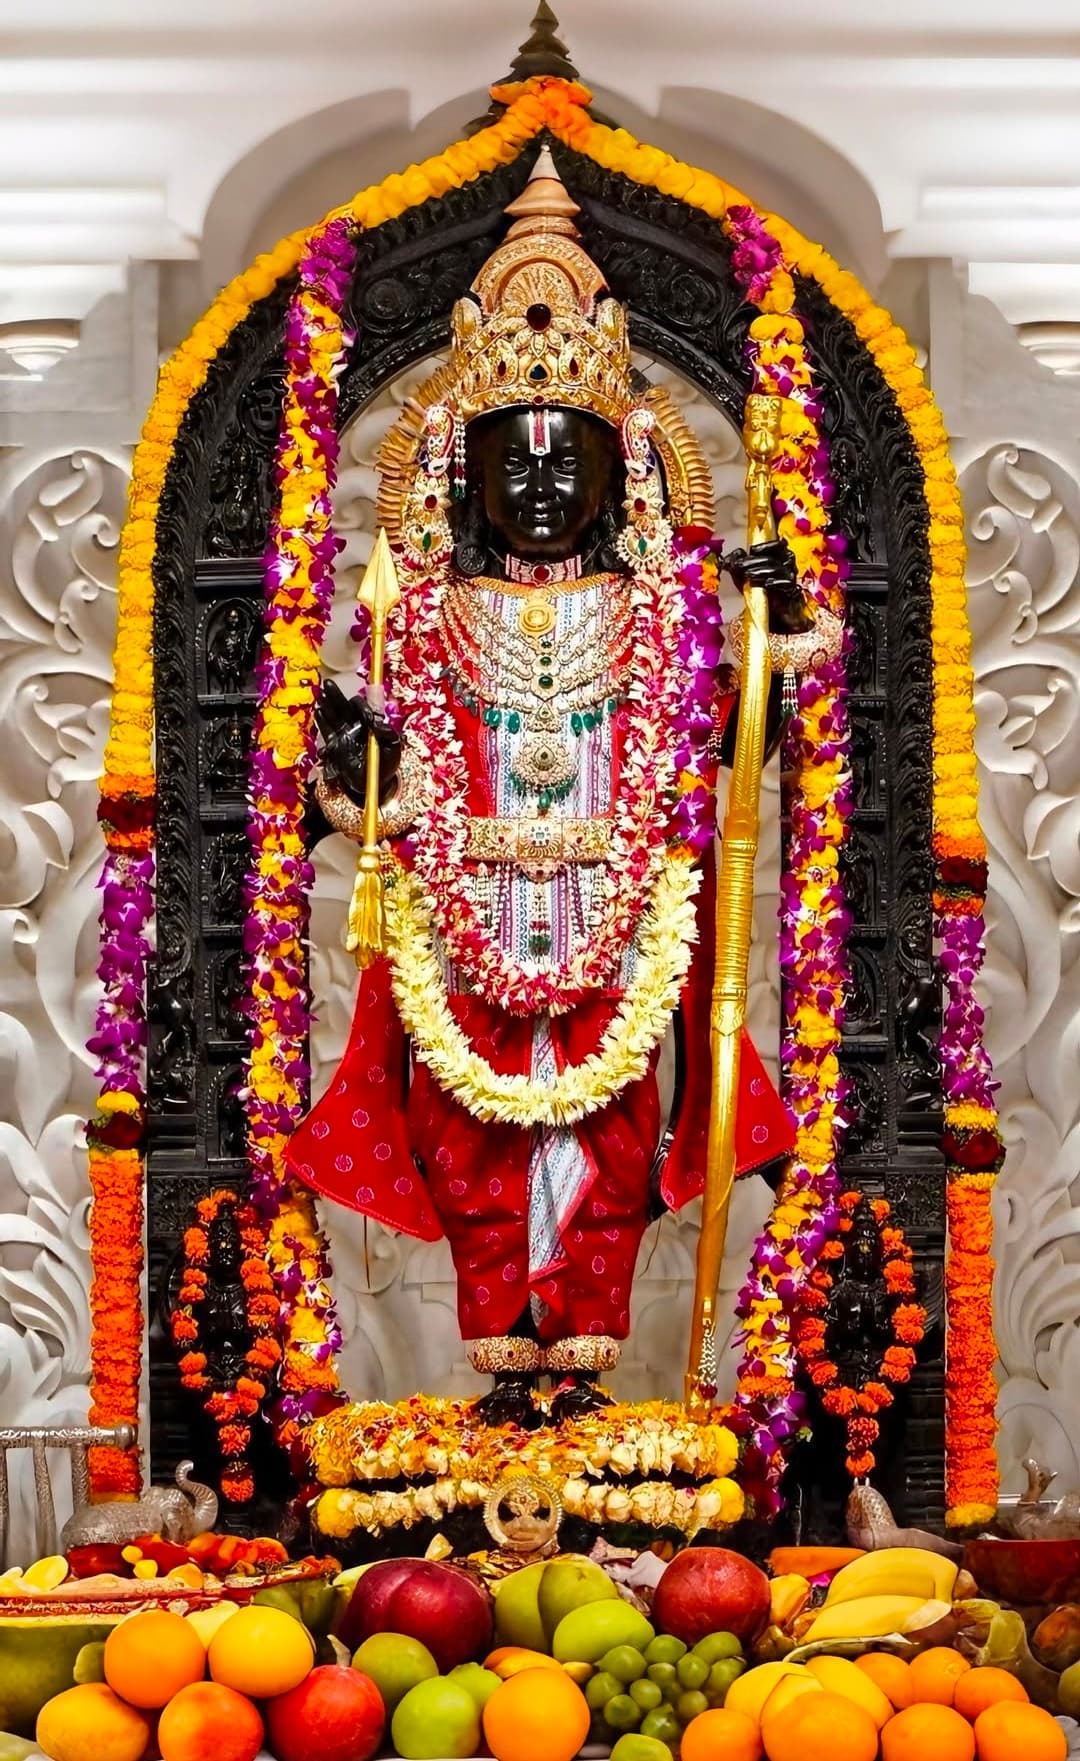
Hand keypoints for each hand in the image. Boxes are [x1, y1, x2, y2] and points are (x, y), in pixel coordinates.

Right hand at [315, 678, 401, 804]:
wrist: (376, 783)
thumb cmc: (387, 763)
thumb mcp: (393, 747)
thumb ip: (387, 733)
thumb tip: (377, 722)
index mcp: (370, 722)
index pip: (362, 708)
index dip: (362, 707)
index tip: (364, 714)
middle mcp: (355, 725)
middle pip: (343, 707)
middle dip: (336, 695)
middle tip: (328, 684)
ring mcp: (344, 734)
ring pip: (334, 716)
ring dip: (326, 706)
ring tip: (320, 695)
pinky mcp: (336, 746)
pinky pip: (328, 732)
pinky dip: (323, 723)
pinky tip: (318, 712)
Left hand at [722, 537, 811, 634]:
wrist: (768, 613)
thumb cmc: (757, 590)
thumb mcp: (742, 576)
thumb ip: (735, 565)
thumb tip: (728, 558)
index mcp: (777, 557)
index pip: (778, 545)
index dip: (766, 546)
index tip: (752, 550)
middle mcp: (786, 565)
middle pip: (773, 558)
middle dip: (755, 560)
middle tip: (740, 565)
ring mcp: (790, 578)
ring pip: (779, 569)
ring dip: (762, 571)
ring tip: (748, 574)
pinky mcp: (792, 592)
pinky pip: (788, 585)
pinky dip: (777, 583)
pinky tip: (767, 583)